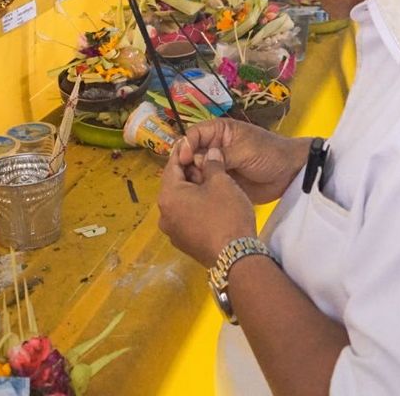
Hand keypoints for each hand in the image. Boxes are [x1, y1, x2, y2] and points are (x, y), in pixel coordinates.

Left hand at [158, 147, 256, 267]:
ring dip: (193, 191)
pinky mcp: (183, 243)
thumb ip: (212, 164)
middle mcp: (164, 214)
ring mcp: (172, 231)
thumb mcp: (222, 183)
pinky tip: (211, 205)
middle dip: (190, 173)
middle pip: (174, 185)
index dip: (183, 152)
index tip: (191, 143)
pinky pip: (185, 218)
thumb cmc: (226, 215)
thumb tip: (210, 153)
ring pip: (180, 202)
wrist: (235, 258)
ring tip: (212, 183)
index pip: (172, 166)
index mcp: (168, 196)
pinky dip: (195, 208)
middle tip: (207, 163)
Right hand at [173, 117, 311, 203]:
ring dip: (193, 179)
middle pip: (190, 154)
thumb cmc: (269, 153)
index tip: (185, 159)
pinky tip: (202, 196)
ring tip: (197, 188)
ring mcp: (218, 166)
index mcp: (219, 132)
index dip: (186, 145)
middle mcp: (215, 147)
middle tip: (189, 177)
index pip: (193, 135)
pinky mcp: (222, 182)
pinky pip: (207, 185)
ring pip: (196, 171)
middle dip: (187, 164)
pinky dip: (202, 190)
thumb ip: (221, 156)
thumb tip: (197, 161)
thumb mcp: (244, 150)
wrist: (290, 173)